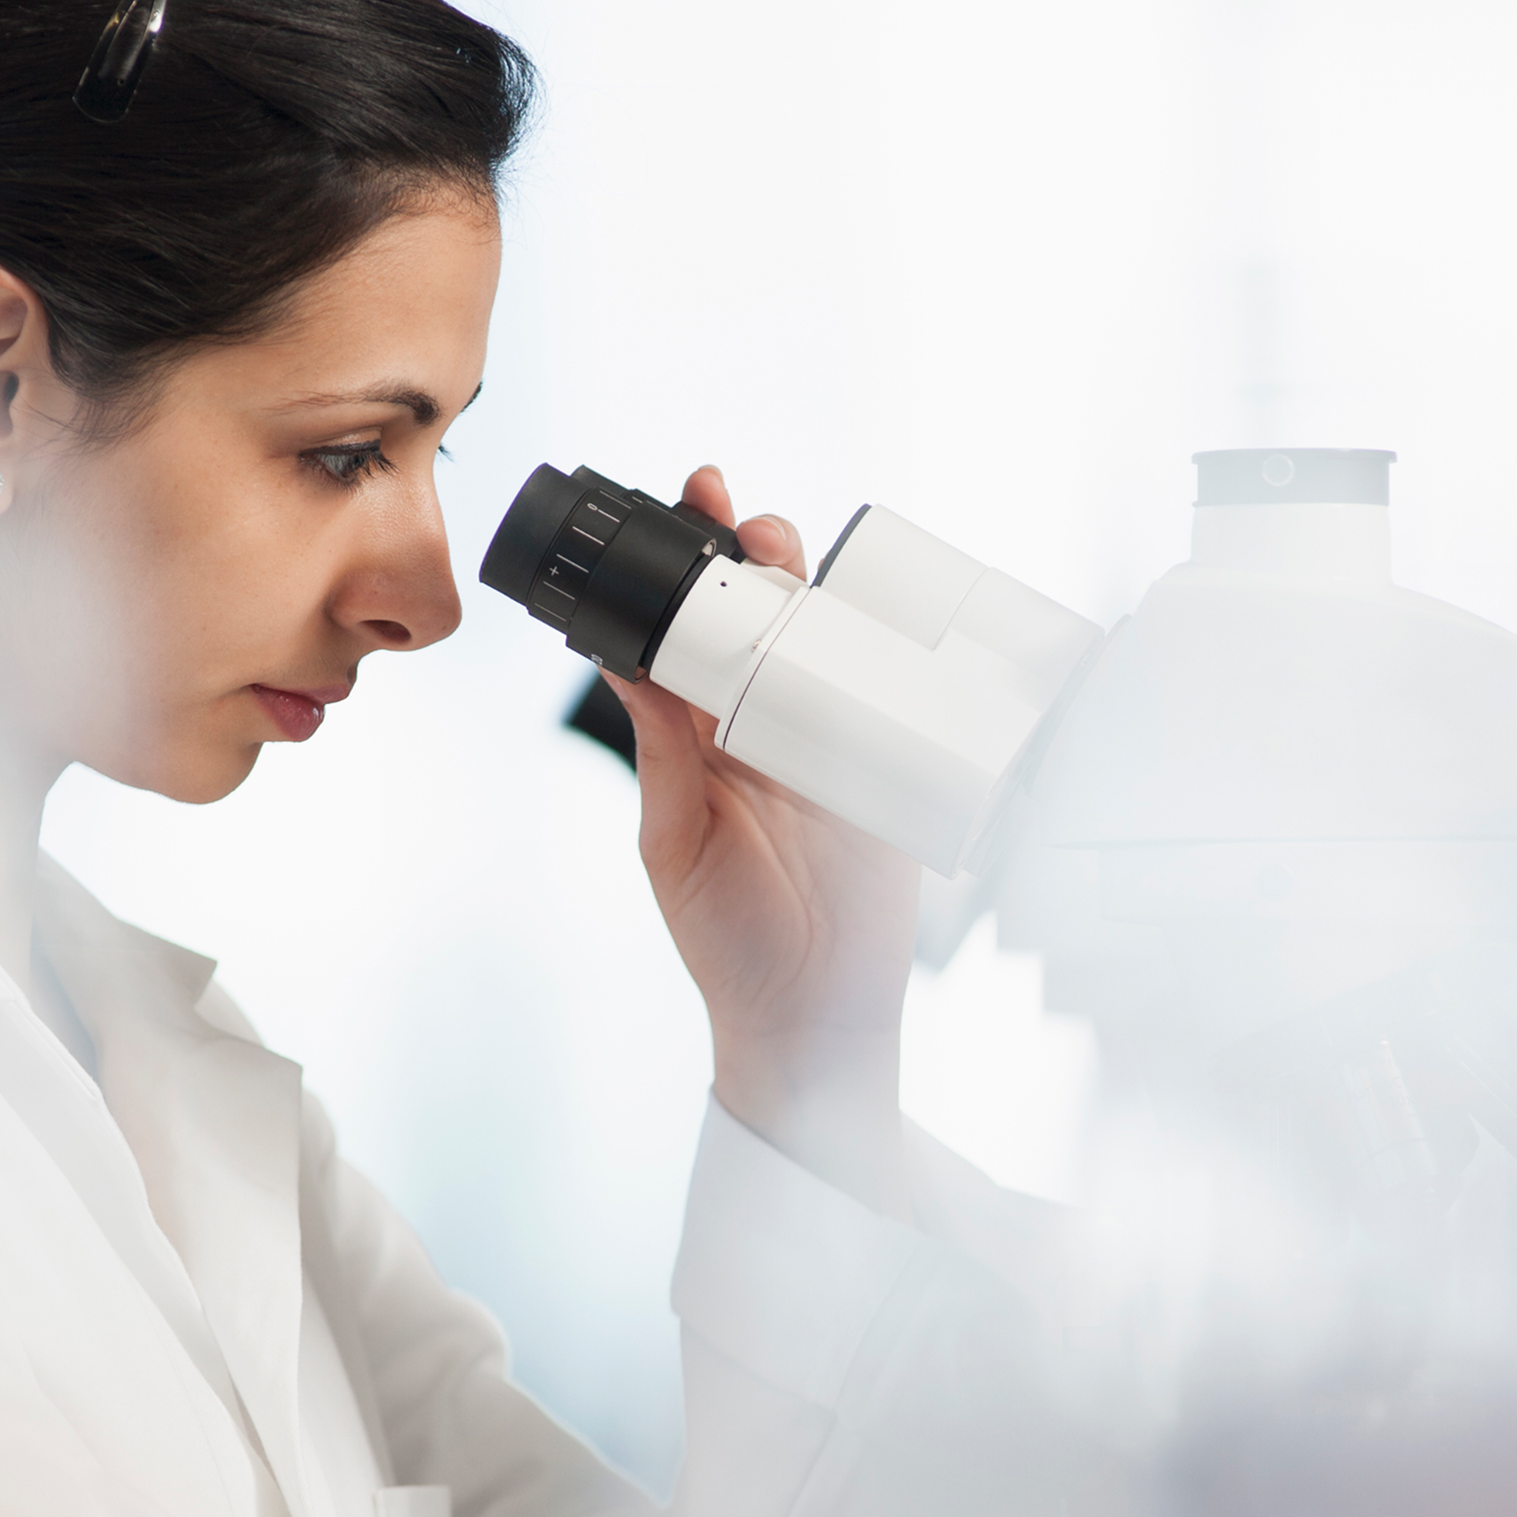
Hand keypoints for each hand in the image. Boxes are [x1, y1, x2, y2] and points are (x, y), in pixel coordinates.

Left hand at [611, 466, 921, 1215]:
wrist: (812, 1012)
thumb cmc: (727, 939)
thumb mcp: (677, 839)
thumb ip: (663, 750)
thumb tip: (622, 662)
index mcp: (701, 736)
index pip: (690, 632)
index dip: (688, 567)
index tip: (688, 504)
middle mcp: (764, 727)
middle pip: (767, 618)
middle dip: (759, 557)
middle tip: (748, 523)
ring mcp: (832, 742)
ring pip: (829, 643)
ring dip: (818, 591)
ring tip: (792, 553)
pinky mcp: (889, 768)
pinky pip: (894, 695)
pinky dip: (894, 652)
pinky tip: (885, 613)